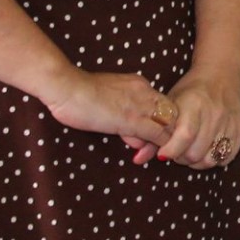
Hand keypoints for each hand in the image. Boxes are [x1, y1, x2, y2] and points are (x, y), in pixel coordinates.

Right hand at [44, 70, 176, 156]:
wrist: (68, 88)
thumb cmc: (78, 94)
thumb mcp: (107, 98)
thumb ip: (122, 112)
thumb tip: (134, 134)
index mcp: (138, 83)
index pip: (161, 103)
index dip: (160, 120)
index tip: (156, 134)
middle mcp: (145, 91)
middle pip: (170, 111)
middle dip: (170, 129)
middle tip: (165, 146)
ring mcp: (141, 106)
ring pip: (168, 123)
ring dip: (169, 139)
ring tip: (167, 153)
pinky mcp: (134, 120)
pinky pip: (157, 134)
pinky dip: (162, 146)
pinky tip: (161, 156)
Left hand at [154, 70, 239, 168]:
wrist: (221, 74)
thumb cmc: (192, 90)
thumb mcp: (169, 104)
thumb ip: (153, 133)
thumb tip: (138, 159)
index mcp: (195, 103)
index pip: (184, 136)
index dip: (171, 150)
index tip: (163, 153)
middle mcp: (215, 113)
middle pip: (196, 153)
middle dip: (182, 158)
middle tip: (177, 150)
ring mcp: (230, 122)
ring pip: (210, 159)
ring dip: (197, 161)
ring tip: (191, 150)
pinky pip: (226, 157)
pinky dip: (214, 158)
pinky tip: (206, 148)